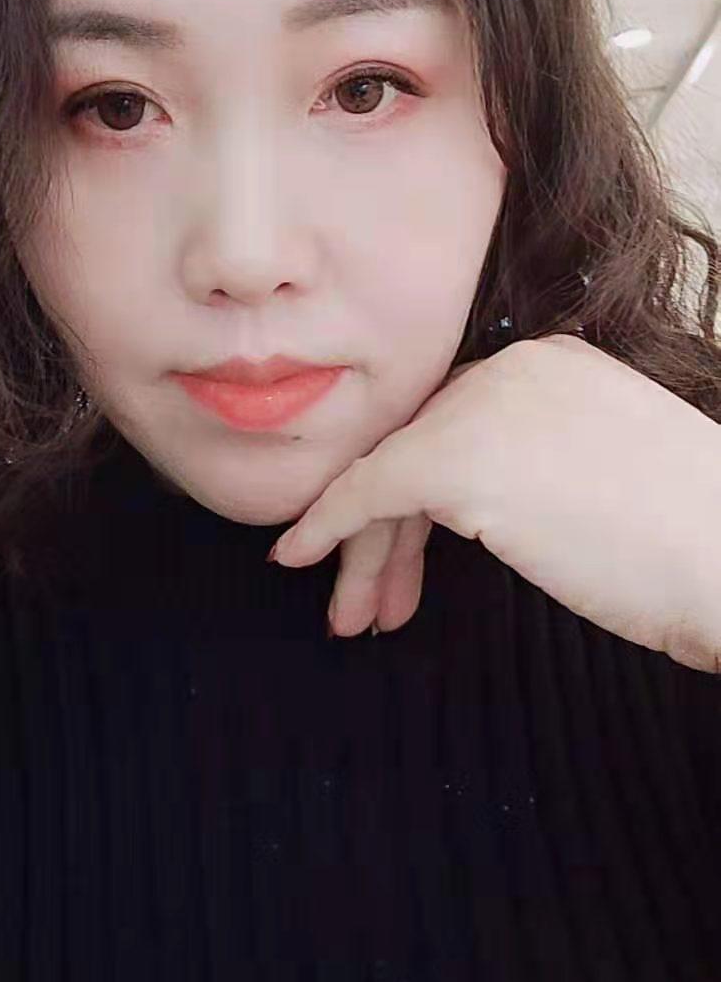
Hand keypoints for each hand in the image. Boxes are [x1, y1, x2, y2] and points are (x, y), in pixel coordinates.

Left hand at [269, 335, 720, 672]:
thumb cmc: (693, 546)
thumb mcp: (610, 481)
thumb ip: (539, 470)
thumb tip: (487, 509)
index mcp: (554, 365)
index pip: (457, 422)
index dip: (419, 496)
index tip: (398, 553)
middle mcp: (514, 368)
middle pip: (418, 446)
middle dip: (385, 528)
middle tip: (361, 598)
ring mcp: (484, 407)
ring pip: (391, 474)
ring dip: (363, 550)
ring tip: (349, 617)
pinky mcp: (458, 458)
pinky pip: (368, 490)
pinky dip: (326, 523)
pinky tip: (300, 556)